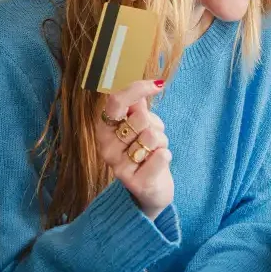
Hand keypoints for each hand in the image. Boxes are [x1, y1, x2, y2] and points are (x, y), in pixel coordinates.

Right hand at [95, 79, 173, 219]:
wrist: (150, 189)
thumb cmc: (143, 152)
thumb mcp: (139, 126)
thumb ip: (137, 106)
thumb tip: (143, 82)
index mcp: (104, 129)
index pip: (116, 102)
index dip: (138, 89)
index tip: (158, 84)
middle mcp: (106, 148)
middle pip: (140, 118)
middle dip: (154, 125)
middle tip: (150, 139)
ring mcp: (119, 167)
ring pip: (152, 136)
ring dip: (161, 141)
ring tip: (153, 152)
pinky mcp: (136, 183)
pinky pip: (162, 155)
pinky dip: (166, 156)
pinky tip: (157, 165)